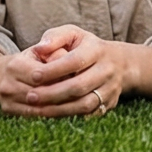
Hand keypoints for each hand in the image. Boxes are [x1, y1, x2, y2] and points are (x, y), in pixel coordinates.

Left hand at [0, 25, 129, 117]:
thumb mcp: (73, 34)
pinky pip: (88, 115)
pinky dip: (68, 117)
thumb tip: (39, 48)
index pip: (75, 61)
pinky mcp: (109, 104)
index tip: (33, 76)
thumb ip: (54, 37)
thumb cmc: (87, 47)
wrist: (120, 64)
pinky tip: (50, 115)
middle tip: (30, 97)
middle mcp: (107, 70)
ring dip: (59, 109)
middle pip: (79, 86)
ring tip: (37, 110)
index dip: (53, 70)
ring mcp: (110, 89)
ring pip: (85, 104)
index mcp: (97, 50)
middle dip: (52, 93)